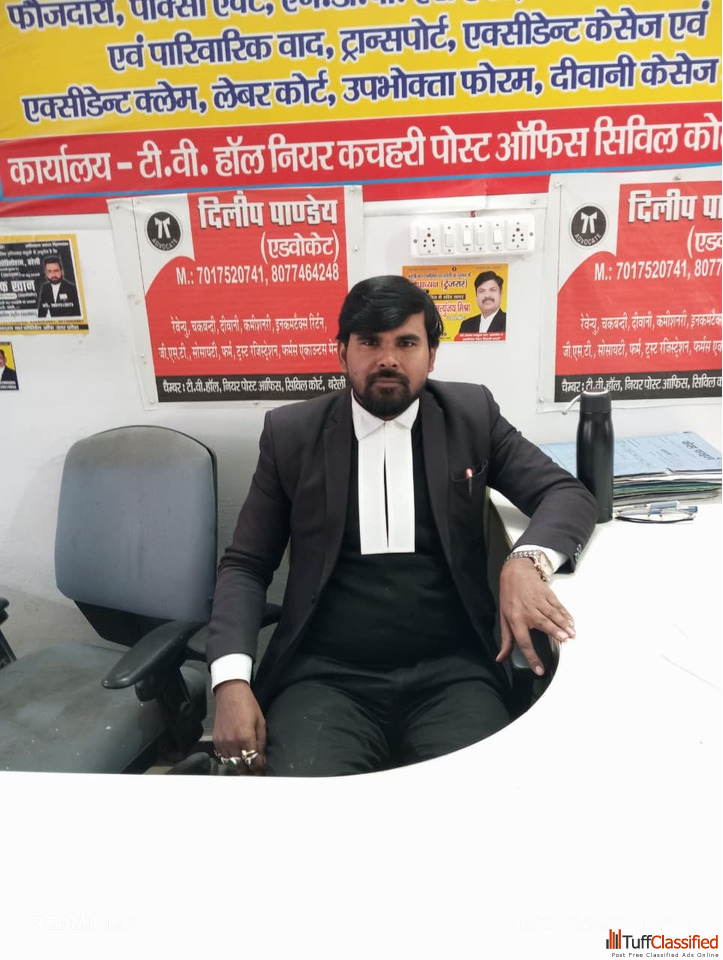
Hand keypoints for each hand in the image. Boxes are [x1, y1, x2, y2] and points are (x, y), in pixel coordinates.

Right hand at [213, 680, 265, 774]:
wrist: (230, 693)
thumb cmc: (247, 705)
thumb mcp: (260, 722)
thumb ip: (262, 742)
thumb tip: (263, 758)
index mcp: (245, 738)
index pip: (253, 762)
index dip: (259, 768)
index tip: (262, 770)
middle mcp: (232, 743)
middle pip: (241, 767)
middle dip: (249, 770)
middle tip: (255, 769)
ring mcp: (222, 742)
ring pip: (231, 764)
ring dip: (239, 766)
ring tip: (246, 764)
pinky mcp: (216, 741)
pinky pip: (222, 756)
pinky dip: (230, 758)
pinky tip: (236, 755)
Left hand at [495, 557, 575, 675]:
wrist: (516, 572)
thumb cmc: (509, 597)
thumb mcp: (504, 618)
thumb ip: (505, 640)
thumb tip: (500, 658)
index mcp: (515, 620)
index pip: (523, 641)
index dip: (531, 657)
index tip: (539, 669)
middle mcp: (528, 611)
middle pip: (542, 623)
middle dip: (554, 631)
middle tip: (564, 639)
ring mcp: (538, 602)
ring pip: (552, 615)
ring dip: (563, 624)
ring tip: (571, 633)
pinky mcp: (547, 595)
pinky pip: (558, 606)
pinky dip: (565, 615)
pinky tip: (571, 622)